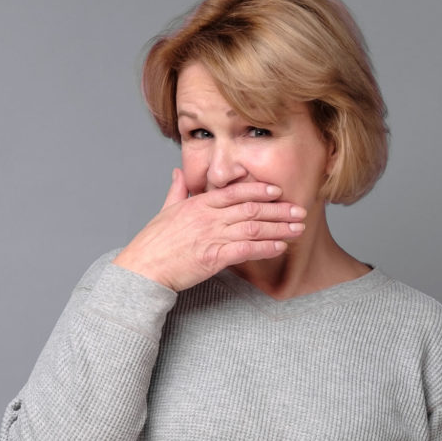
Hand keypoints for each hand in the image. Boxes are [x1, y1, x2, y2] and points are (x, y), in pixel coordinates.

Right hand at [113, 168, 305, 291]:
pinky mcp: (213, 257)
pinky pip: (246, 250)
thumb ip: (177, 190)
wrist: (143, 268)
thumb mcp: (165, 210)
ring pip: (253, 228)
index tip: (277, 191)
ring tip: (297, 228)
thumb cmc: (152, 243)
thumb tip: (178, 172)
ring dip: (279, 228)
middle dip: (278, 209)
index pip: (235, 192)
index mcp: (199, 204)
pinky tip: (279, 248)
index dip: (259, 189)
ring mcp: (211, 237)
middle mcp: (208, 217)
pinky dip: (265, 248)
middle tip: (299, 210)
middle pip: (251, 209)